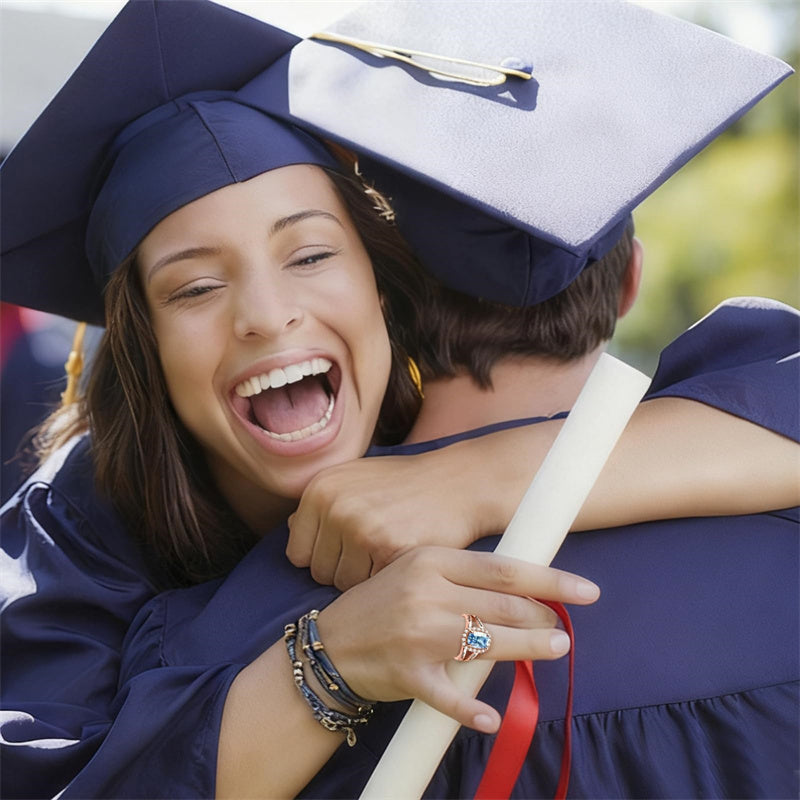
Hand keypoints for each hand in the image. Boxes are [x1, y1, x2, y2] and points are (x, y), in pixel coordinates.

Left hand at [287, 448, 500, 589]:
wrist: (459, 482)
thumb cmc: (407, 484)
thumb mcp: (358, 477)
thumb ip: (324, 502)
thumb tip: (290, 528)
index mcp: (320, 488)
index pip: (297, 551)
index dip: (324, 556)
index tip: (348, 549)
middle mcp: (334, 505)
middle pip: (317, 572)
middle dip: (343, 570)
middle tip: (373, 552)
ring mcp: (361, 527)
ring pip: (342, 584)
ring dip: (364, 579)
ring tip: (388, 554)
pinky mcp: (388, 548)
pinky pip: (371, 587)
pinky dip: (386, 582)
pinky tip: (402, 559)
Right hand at [317, 546, 599, 732]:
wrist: (330, 644)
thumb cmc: (382, 603)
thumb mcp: (417, 571)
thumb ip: (463, 577)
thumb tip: (522, 588)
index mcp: (431, 560)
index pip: (502, 569)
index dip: (549, 580)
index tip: (586, 590)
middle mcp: (427, 593)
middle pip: (501, 606)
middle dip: (541, 617)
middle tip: (561, 627)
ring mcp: (417, 635)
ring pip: (487, 644)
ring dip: (527, 650)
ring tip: (554, 649)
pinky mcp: (408, 674)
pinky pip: (448, 696)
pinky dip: (471, 710)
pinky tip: (491, 719)